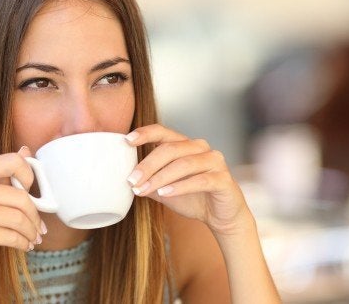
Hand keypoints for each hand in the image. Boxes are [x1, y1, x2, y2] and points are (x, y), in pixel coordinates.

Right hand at [0, 147, 45, 284]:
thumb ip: (1, 174)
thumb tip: (26, 150)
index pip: (13, 161)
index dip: (30, 176)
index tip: (33, 194)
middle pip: (21, 196)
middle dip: (36, 215)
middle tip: (40, 228)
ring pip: (18, 218)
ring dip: (31, 232)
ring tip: (34, 238)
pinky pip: (11, 236)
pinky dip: (23, 243)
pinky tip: (25, 246)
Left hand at [125, 124, 252, 234]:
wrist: (220, 216)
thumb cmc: (191, 198)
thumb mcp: (163, 189)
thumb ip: (147, 181)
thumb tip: (125, 179)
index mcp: (185, 145)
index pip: (163, 132)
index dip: (145, 133)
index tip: (127, 140)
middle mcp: (200, 148)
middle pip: (170, 149)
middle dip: (148, 165)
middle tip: (132, 180)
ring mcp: (214, 161)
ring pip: (184, 164)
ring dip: (160, 177)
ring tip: (144, 189)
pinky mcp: (223, 179)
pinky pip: (200, 180)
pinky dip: (180, 186)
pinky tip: (165, 193)